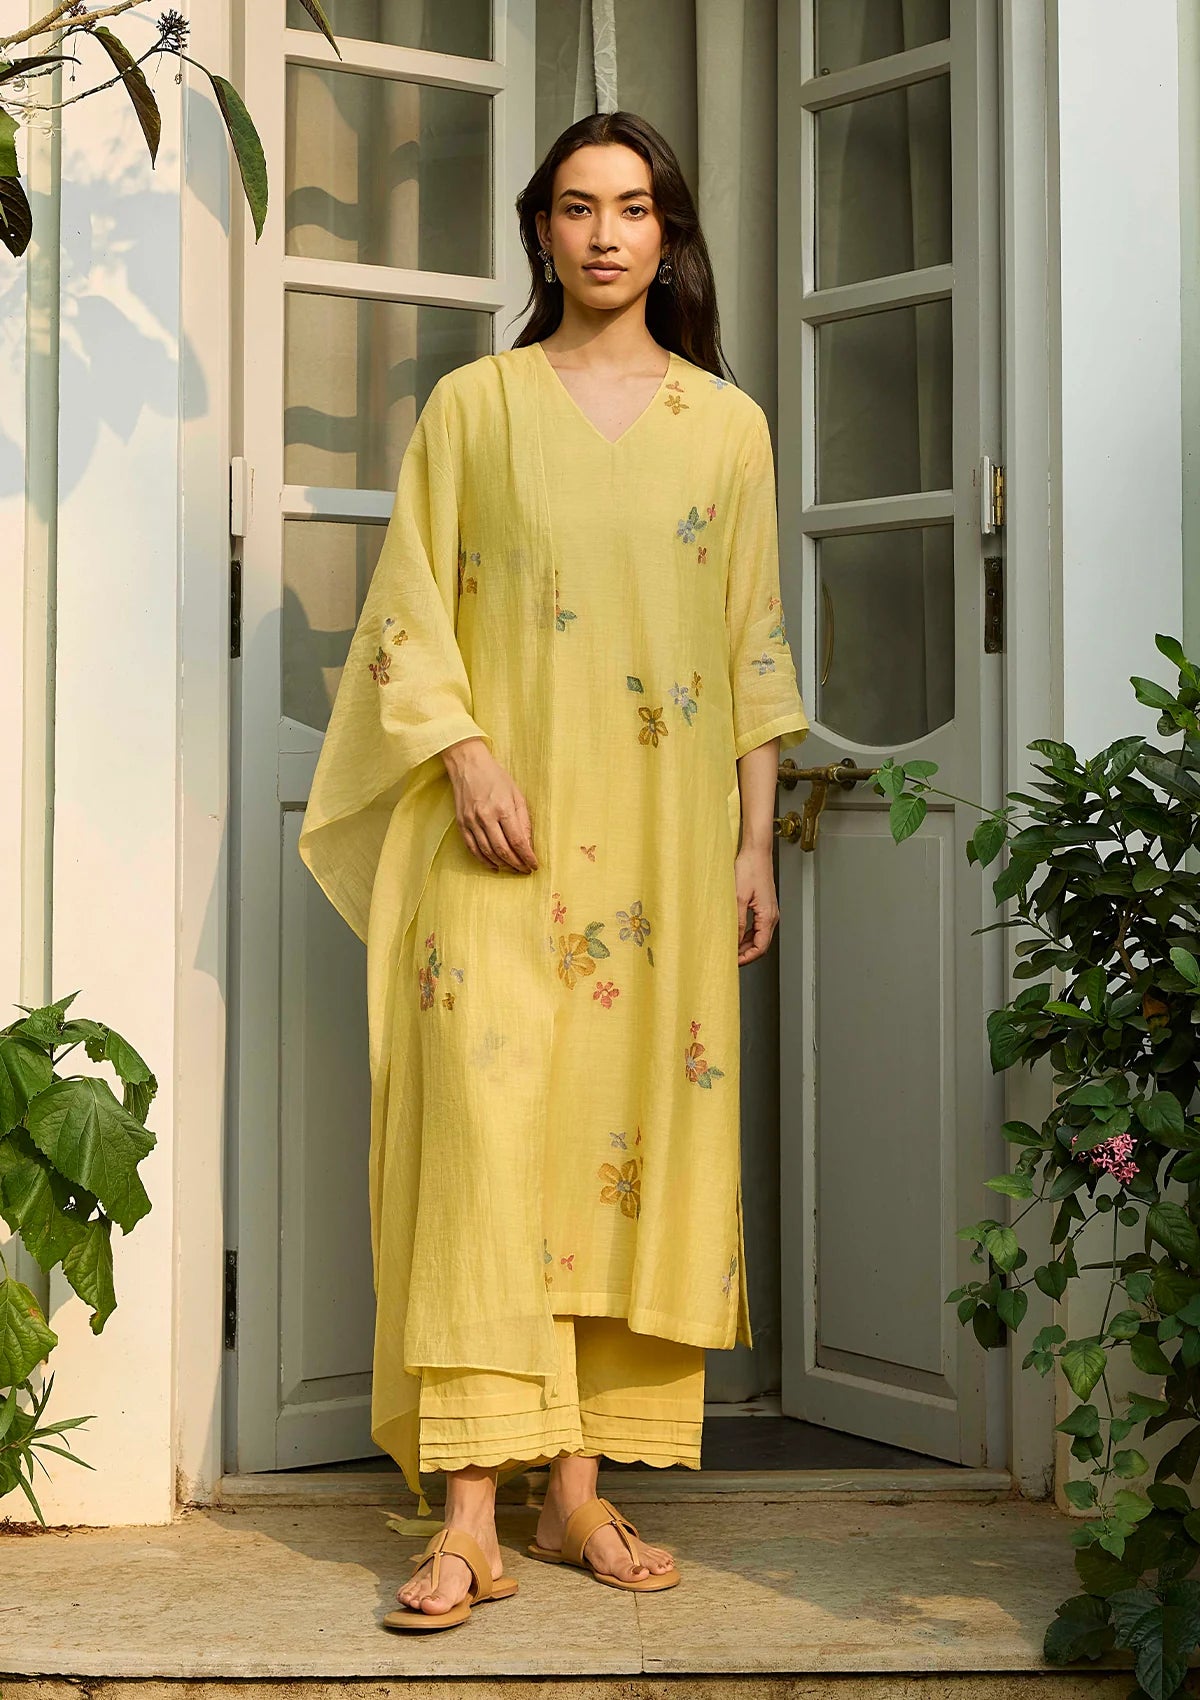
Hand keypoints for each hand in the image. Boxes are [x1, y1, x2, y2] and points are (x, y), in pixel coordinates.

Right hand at [441, 737, 537, 872]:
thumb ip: (523, 820)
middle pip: (503, 850)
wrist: (468, 764)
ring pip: (488, 852)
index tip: (534, 865)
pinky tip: (494, 866)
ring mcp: (472, 821)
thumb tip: (528, 844)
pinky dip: (483, 860)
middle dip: (516, 864)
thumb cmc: (496, 777)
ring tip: (513, 869)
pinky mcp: (462, 823)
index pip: (518, 841)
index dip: (527, 857)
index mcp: (503, 808)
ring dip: (502, 864)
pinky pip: (472, 848)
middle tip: (525, 870)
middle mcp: (486, 817)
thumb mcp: (517, 794)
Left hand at [734, 844, 778, 963]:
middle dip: (746, 954)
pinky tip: (735, 934)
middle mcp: (771, 916)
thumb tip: (733, 941)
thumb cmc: (750, 869)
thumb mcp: (738, 898)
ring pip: (759, 937)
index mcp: (767, 916)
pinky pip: (757, 927)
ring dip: (745, 945)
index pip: (760, 947)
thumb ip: (736, 922)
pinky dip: (746, 934)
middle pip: (761, 944)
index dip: (747, 958)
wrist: (756, 852)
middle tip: (729, 958)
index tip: (733, 962)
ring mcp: (769, 911)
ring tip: (730, 948)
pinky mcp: (764, 906)